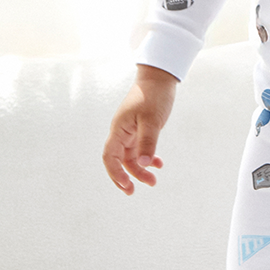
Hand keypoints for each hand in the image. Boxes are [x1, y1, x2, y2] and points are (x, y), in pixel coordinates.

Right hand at [102, 65, 177, 193]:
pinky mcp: (140, 130)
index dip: (115, 173)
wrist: (160, 78)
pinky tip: (159, 164)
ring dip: (140, 170)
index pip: (110, 157)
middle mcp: (121, 132)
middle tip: (136, 191)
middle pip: (118, 160)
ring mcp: (130, 131)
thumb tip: (143, 165)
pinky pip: (140, 150)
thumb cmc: (154, 96)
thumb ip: (147, 143)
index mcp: (118, 129)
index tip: (127, 186)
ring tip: (154, 181)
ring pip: (130, 157)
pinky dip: (148, 159)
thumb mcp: (152, 120)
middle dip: (126, 177)